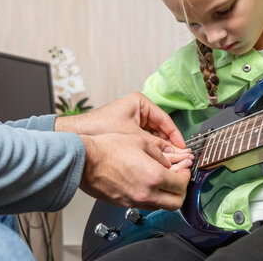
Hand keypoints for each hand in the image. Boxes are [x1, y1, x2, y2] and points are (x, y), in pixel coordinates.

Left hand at [55, 92, 185, 148]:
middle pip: (159, 128)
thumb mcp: (133, 136)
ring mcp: (131, 119)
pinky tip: (153, 160)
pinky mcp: (126, 130)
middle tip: (178, 157)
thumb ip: (155, 145)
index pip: (165, 120)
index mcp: (140, 102)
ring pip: (152, 136)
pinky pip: (143, 140)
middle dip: (167, 144)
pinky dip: (148, 149)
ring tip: (168, 160)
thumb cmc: (100, 127)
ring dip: (158, 148)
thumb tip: (172, 154)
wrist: (79, 133)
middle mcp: (137, 109)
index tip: (183, 148)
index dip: (175, 136)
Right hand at [79, 133, 191, 210]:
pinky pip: (145, 205)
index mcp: (153, 176)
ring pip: (161, 207)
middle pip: (176, 203)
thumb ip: (159, 154)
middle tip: (178, 179)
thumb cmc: (107, 149)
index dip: (186, 176)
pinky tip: (146, 184)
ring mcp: (134, 201)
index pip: (181, 184)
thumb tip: (170, 162)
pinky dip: (152, 197)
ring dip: (167, 196)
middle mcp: (146, 193)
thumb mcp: (139, 142)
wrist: (85, 160)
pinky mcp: (124, 203)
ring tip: (162, 181)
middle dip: (181, 191)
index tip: (184, 169)